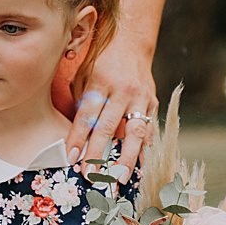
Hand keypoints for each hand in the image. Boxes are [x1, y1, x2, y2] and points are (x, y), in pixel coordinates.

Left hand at [67, 46, 156, 174]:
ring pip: (135, 132)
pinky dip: (145, 150)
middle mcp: (123, 91)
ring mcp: (142, 98)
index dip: (78, 138)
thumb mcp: (83, 75)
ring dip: (127, 159)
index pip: (87, 115)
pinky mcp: (154, 103)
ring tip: (120, 180)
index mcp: (100, 82)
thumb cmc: (100, 63)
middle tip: (91, 176)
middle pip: (109, 127)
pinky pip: (149, 130)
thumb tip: (73, 136)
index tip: (71, 158)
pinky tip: (140, 167)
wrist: (131, 44)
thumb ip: (80, 103)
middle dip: (99, 154)